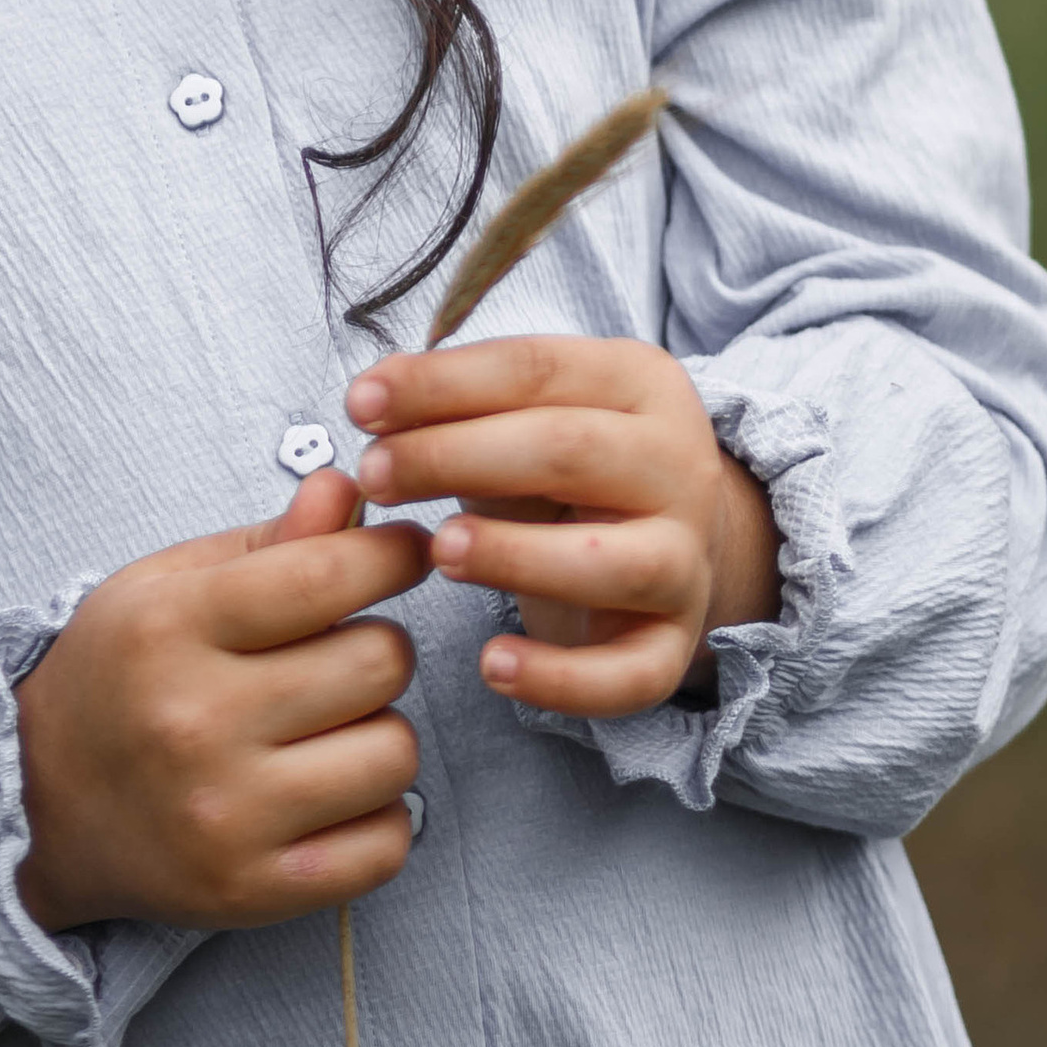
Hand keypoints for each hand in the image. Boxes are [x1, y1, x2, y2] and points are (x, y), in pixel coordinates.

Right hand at [13, 470, 426, 932]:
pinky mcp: (251, 890)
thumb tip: (349, 491)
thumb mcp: (169, 585)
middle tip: (339, 654)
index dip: (390, 554)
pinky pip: (385, 846)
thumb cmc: (117, 675)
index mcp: (174, 627)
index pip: (326, 575)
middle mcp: (197, 721)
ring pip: (394, 753)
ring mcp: (227, 816)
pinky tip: (333, 791)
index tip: (408, 552)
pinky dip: (378, 815)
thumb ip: (269, 540)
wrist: (39, 801)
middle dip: (376, 646)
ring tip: (329, 727)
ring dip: (378, 732)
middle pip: (378, 662)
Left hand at [344, 336, 780, 716]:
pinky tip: (493, 666)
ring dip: (517, 556)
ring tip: (438, 552)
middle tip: (375, 474)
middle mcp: (677, 465)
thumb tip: (372, 399)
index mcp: (638, 383)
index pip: (535, 368)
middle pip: (567, 451)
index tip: (360, 402)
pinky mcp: (675, 645)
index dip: (442, 383)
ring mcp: (687, 560)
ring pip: (612, 562)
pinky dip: (562, 679)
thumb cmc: (567, 471)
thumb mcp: (521, 419)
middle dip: (458, 457)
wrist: (665, 542)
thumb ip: (456, 407)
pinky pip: (630, 674)